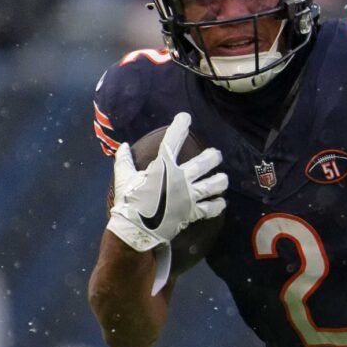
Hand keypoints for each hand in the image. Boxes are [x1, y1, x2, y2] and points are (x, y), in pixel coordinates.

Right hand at [105, 112, 227, 254]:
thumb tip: (123, 146)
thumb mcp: (124, 178)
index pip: (172, 140)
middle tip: (216, 155)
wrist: (136, 229)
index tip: (186, 117)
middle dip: (213, 157)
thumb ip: (124, 161)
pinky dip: (217, 205)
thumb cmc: (130, 202)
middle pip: (204, 163)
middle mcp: (180, 178)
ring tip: (223, 179)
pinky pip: (211, 208)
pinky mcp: (192, 212)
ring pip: (213, 185)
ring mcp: (189, 196)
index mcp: (163, 166)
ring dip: (220, 181)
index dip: (180, 126)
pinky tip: (221, 202)